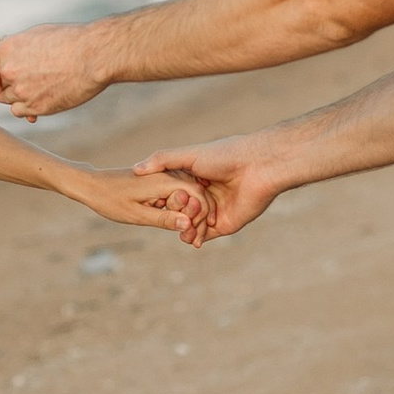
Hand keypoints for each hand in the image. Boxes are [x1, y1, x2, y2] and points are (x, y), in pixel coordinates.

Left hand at [0, 23, 106, 118]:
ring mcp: (21, 91)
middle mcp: (9, 71)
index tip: (14, 66)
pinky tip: (44, 96)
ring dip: (20, 94)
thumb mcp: (37, 34)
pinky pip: (19, 111)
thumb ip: (18, 45)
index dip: (1, 66)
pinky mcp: (36, 107)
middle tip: (31, 76)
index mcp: (7, 49)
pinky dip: (28, 106)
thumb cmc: (70, 40)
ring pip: (9, 98)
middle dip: (12, 80)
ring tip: (42, 85)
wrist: (93, 56)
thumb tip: (9, 47)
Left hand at [62, 166, 212, 241]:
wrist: (91, 185)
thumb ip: (163, 219)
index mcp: (164, 181)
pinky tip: (178, 223)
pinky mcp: (158, 179)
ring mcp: (163, 175)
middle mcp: (167, 174)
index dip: (202, 216)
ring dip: (191, 213)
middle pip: (197, 194)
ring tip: (189, 236)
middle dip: (200, 217)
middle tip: (196, 240)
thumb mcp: (137, 215)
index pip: (198, 196)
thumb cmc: (110, 201)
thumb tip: (188, 224)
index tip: (197, 236)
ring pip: (188, 194)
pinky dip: (181, 208)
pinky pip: (178, 193)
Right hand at [138, 134, 278, 237]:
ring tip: (176, 229)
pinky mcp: (226, 224)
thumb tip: (135, 169)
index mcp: (196, 177)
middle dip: (171, 217)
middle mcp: (205, 195)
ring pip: (192, 225)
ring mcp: (215, 210)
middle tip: (162, 218)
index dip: (161, 199)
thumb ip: (162, 160)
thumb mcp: (188, 155)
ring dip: (182, 229)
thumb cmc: (225, 155)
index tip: (149, 203)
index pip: (173, 193)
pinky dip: (195, 238)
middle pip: (181, 211)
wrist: (258, 168)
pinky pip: (206, 234)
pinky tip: (187, 237)